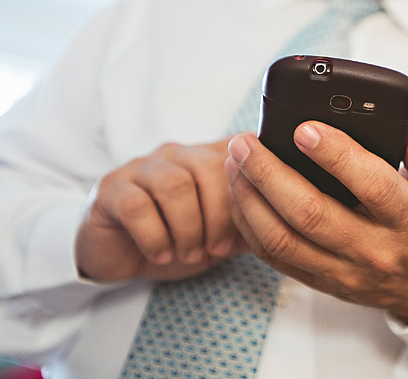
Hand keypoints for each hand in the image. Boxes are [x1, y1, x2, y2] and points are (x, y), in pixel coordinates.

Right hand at [76, 138, 249, 281]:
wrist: (121, 253)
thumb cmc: (179, 237)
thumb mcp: (225, 231)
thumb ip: (255, 217)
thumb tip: (296, 214)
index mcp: (209, 156)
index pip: (241, 155)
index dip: (252, 190)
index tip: (254, 225)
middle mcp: (178, 153)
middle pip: (209, 169)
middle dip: (219, 215)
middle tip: (218, 249)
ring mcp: (142, 167)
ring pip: (174, 184)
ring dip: (188, 227)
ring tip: (190, 254)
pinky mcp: (111, 189)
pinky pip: (136, 205)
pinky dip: (154, 236)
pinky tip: (162, 254)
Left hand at [226, 123, 407, 322]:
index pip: (372, 185)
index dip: (336, 156)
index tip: (305, 129)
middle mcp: (373, 248)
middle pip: (311, 213)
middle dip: (270, 174)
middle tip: (246, 143)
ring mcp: (343, 270)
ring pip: (283, 239)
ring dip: (251, 199)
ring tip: (235, 163)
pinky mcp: (320, 282)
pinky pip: (274, 257)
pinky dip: (249, 224)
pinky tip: (240, 193)